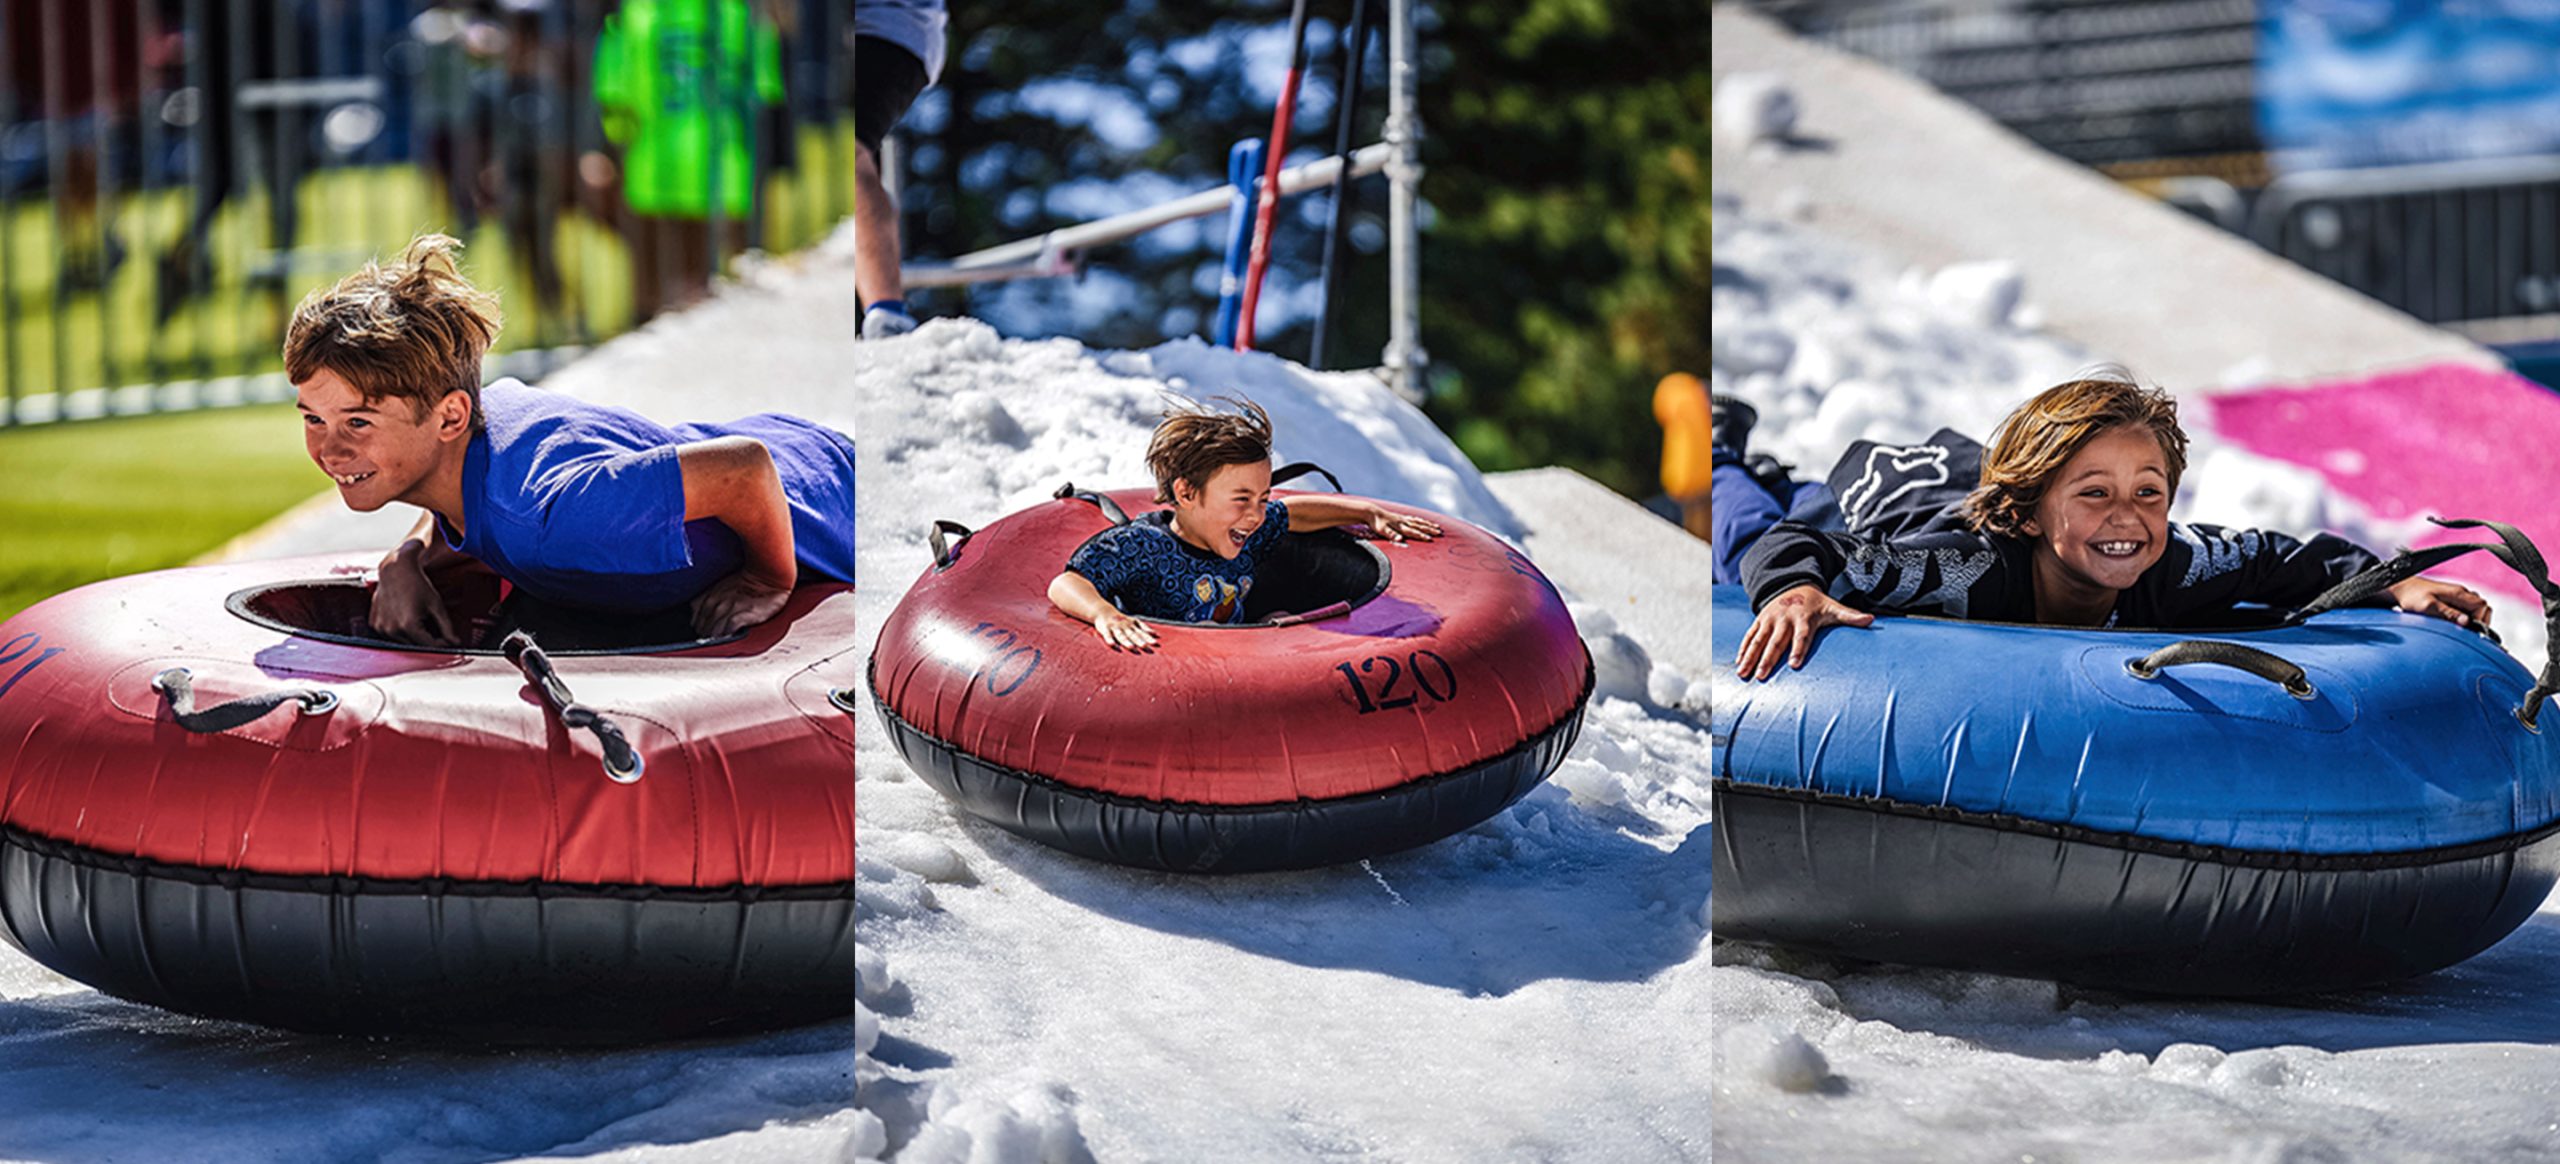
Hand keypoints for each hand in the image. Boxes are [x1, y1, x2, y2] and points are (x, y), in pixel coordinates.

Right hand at [369, 556, 457, 646]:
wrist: (396, 570)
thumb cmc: (417, 585)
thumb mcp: (436, 606)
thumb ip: (447, 627)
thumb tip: (455, 643)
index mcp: (409, 626)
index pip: (429, 646)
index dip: (441, 644)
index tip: (448, 640)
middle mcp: (392, 630)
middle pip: (415, 646)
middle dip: (427, 641)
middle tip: (436, 630)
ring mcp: (380, 628)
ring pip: (402, 643)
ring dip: (413, 638)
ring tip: (420, 620)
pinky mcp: (374, 625)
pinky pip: (390, 636)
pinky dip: (400, 633)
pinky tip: (405, 619)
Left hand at [691, 570, 792, 637]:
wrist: (766, 576)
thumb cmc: (748, 582)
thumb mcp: (723, 586)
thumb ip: (711, 598)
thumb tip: (703, 613)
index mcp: (710, 596)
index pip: (695, 618)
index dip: (698, 627)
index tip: (703, 631)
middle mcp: (716, 603)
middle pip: (703, 627)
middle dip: (705, 635)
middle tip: (710, 641)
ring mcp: (728, 609)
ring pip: (713, 631)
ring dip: (715, 638)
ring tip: (719, 643)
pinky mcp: (742, 614)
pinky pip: (729, 630)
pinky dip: (727, 636)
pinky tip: (730, 638)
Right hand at [1093, 609, 1158, 651]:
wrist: (1103, 611)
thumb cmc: (1121, 619)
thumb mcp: (1133, 621)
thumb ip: (1143, 627)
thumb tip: (1155, 634)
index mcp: (1131, 625)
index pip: (1141, 633)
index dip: (1148, 638)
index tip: (1155, 643)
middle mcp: (1124, 627)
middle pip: (1133, 635)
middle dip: (1139, 641)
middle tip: (1146, 646)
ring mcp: (1115, 628)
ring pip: (1121, 636)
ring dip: (1126, 641)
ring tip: (1132, 647)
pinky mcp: (1105, 629)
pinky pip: (1107, 635)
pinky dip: (1110, 640)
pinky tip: (1113, 645)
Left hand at [1365, 505, 1441, 543]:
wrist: (1371, 512)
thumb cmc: (1376, 524)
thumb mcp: (1382, 531)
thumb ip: (1391, 535)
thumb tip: (1399, 539)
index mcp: (1400, 526)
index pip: (1413, 532)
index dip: (1422, 536)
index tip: (1431, 539)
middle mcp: (1404, 522)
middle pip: (1419, 526)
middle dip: (1430, 530)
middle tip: (1440, 533)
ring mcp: (1403, 519)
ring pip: (1419, 522)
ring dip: (1428, 525)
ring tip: (1437, 527)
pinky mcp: (1401, 517)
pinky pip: (1414, 519)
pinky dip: (1421, 520)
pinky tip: (1423, 521)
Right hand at [1735, 584, 1874, 680]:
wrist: (1793, 584)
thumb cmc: (1816, 603)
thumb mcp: (1833, 607)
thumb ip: (1850, 615)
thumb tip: (1871, 620)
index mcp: (1803, 618)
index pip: (1801, 636)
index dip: (1798, 650)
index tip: (1794, 665)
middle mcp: (1784, 619)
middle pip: (1776, 641)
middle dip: (1768, 659)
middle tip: (1762, 675)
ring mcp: (1769, 620)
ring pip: (1758, 640)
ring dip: (1750, 657)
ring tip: (1744, 673)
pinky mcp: (1759, 621)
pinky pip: (1750, 636)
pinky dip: (1743, 649)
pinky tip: (1739, 663)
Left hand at [2386, 576, 2491, 629]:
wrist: (2399, 589)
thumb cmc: (2411, 596)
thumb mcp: (2428, 607)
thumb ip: (2448, 614)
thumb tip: (2466, 622)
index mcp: (2458, 593)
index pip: (2482, 606)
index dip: (2481, 620)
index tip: (2471, 630)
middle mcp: (2460, 593)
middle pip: (2483, 607)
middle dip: (2481, 621)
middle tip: (2469, 632)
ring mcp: (2456, 596)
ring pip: (2476, 609)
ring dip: (2474, 619)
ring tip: (2462, 629)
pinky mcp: (2451, 600)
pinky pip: (2466, 609)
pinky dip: (2466, 618)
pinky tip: (2455, 624)